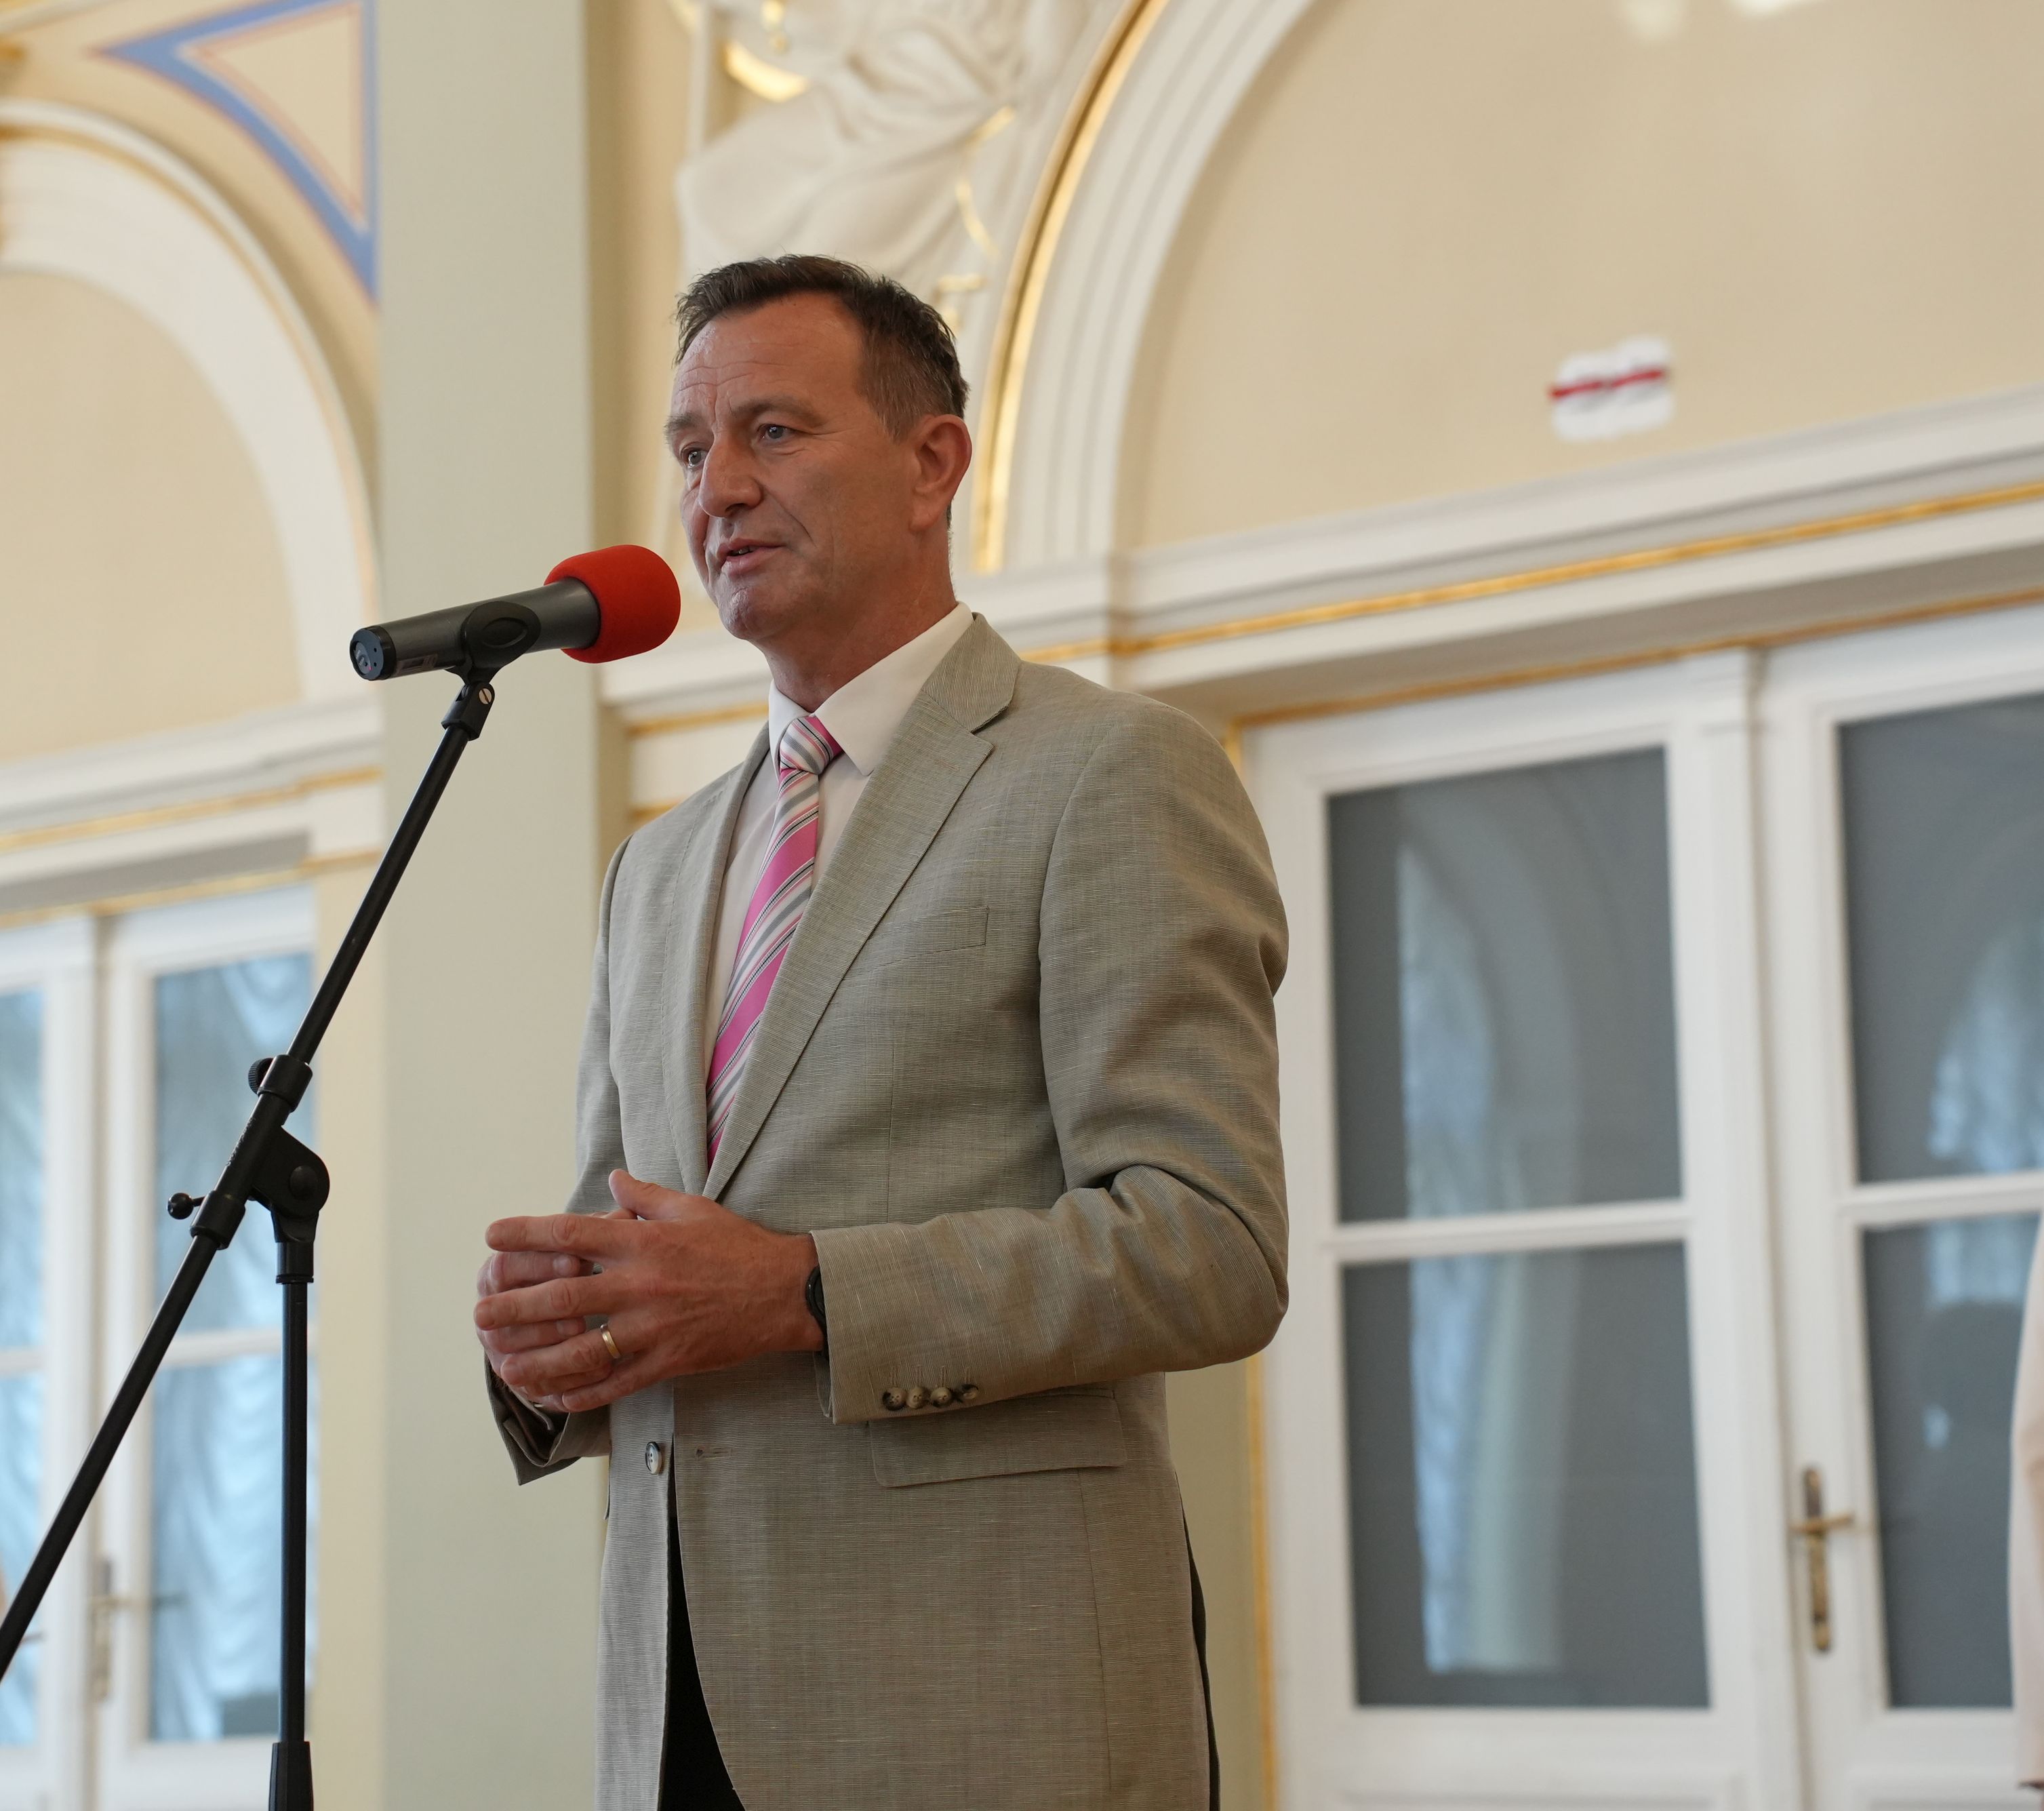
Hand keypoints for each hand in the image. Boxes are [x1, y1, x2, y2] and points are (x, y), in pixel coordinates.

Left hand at [473, 1170, 821, 1413]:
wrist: (786, 1292)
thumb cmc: (739, 1246)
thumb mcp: (694, 1207)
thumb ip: (646, 1197)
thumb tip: (614, 1180)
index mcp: (643, 1242)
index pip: (571, 1235)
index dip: (526, 1235)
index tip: (492, 1236)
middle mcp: (640, 1286)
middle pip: (562, 1300)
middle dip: (513, 1308)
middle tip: (479, 1313)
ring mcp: (652, 1329)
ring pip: (580, 1351)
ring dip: (536, 1361)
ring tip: (503, 1366)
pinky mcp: (668, 1363)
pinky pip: (614, 1384)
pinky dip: (580, 1395)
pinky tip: (553, 1398)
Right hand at [475, 1236, 609, 1412]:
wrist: (572, 1317)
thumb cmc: (582, 1268)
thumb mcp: (592, 1246)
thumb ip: (602, 1230)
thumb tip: (626, 1213)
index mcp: (499, 1271)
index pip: (505, 1265)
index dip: (538, 1262)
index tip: (578, 1260)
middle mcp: (491, 1310)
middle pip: (504, 1308)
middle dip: (544, 1303)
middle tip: (581, 1301)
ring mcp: (502, 1351)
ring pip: (514, 1350)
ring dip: (549, 1340)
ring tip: (585, 1332)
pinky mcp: (526, 1382)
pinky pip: (539, 1386)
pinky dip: (568, 1378)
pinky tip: (602, 1368)